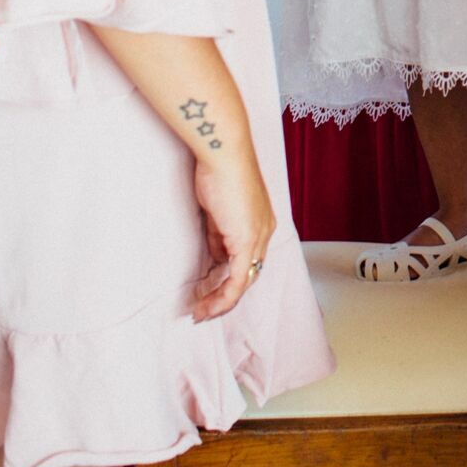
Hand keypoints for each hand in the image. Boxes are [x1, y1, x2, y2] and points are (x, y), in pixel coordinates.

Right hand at [190, 145, 275, 322]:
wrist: (225, 154)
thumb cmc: (219, 170)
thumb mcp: (218, 208)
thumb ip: (219, 233)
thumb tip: (216, 254)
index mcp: (261, 221)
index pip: (249, 258)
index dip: (230, 277)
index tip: (209, 288)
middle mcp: (265, 231)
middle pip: (249, 275)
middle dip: (225, 295)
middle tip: (204, 308)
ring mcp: (259, 237)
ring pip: (244, 283)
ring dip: (220, 301)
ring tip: (201, 312)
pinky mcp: (247, 242)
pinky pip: (237, 282)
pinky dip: (222, 297)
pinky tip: (207, 305)